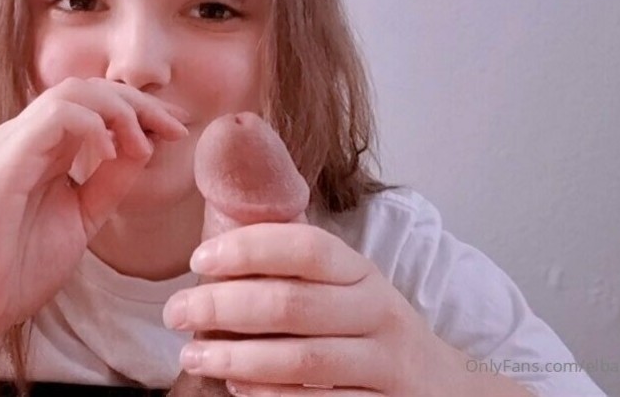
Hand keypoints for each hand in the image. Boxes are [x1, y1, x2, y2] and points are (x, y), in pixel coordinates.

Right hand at [0, 77, 189, 345]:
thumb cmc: (14, 270)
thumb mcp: (80, 219)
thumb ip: (106, 184)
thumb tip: (141, 151)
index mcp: (40, 150)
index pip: (93, 105)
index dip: (140, 111)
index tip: (177, 133)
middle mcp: (24, 138)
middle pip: (89, 89)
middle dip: (139, 104)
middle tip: (174, 130)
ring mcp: (12, 144)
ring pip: (73, 92)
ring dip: (120, 110)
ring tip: (141, 145)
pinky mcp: (5, 161)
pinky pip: (56, 117)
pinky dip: (94, 126)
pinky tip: (113, 153)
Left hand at [162, 223, 532, 395]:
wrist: (441, 385)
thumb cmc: (368, 330)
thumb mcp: (346, 289)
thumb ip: (294, 267)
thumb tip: (214, 238)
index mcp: (361, 273)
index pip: (307, 247)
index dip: (249, 248)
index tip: (200, 258)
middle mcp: (377, 313)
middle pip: (293, 303)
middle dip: (223, 307)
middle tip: (177, 314)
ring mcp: (384, 364)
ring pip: (304, 359)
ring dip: (238, 357)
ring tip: (193, 354)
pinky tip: (237, 387)